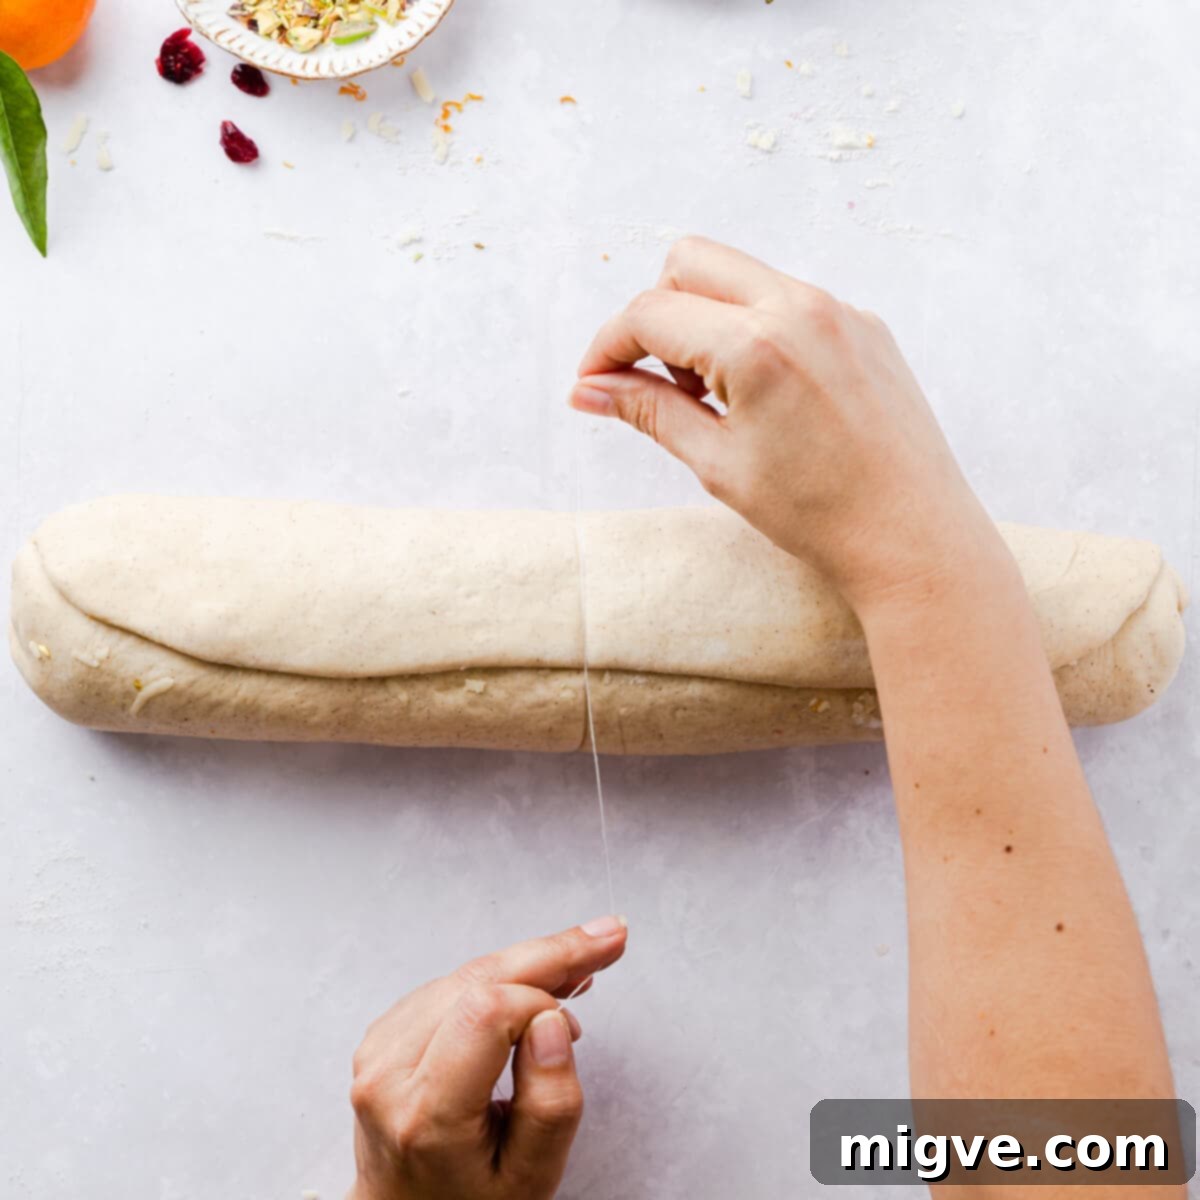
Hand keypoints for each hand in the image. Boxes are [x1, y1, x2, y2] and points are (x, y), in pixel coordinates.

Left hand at [347, 915, 627, 1199]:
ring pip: (468, 974)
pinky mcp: (385, 1032)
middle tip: (609, 937)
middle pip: (477, 979)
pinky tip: (537, 982)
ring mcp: (379, 1049)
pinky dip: (501, 977)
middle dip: (551, 953)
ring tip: (580, 964)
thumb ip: (551, 1104)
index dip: (542, 1004)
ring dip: (529, 964)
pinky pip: (453, 984)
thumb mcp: (531, 1177)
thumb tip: (552, 1022)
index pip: (487, 1012)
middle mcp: (388, 1072)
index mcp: (424, 1113)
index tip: (575, 1026)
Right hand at [569, 236, 1006, 614]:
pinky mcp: (864, 326)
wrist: (914, 539)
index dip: (608, 348)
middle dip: (654, 313)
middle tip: (652, 382)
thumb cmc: (819, 514)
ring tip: (710, 399)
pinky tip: (759, 395)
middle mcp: (801, 307)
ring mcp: (839, 310)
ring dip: (703, 320)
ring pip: (740, 278)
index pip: (652, 313)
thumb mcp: (718, 464)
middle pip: (690, 263)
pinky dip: (752, 329)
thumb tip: (589, 390)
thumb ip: (649, 412)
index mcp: (758, 344)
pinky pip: (787, 301)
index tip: (593, 385)